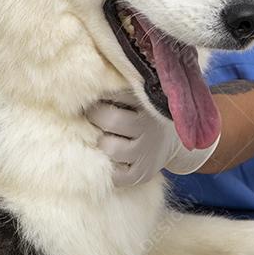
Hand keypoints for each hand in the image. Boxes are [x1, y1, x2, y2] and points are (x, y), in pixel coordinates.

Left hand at [85, 90, 220, 186]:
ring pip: (110, 148)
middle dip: (95, 117)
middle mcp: (149, 126)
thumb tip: (80, 79)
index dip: (97, 96)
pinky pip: (117, 176)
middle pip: (109, 120)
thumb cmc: (143, 112)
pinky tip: (109, 158)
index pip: (115, 94)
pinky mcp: (143, 173)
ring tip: (103, 137)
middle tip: (94, 116)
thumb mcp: (138, 94)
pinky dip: (108, 168)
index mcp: (147, 102)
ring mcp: (147, 151)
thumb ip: (118, 84)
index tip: (92, 96)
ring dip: (101, 143)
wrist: (174, 140)